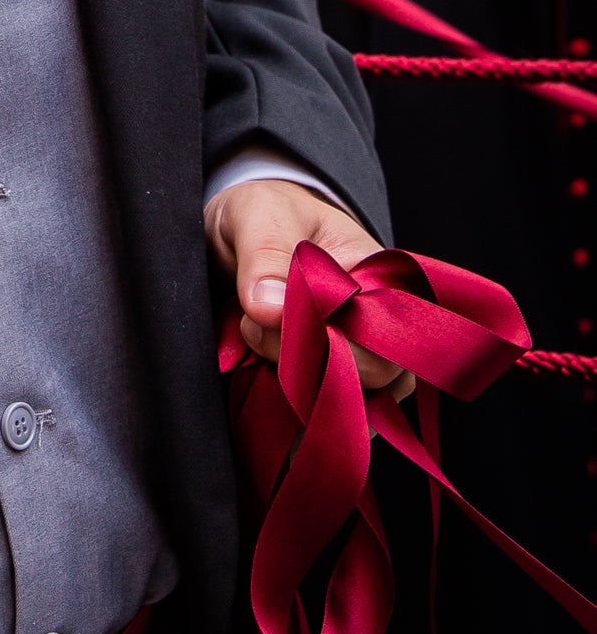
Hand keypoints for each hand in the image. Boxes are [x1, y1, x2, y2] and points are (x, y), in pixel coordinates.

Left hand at [204, 178, 415, 396]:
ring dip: (291, 390)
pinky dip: (280, 411)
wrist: (240, 235)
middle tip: (251, 323)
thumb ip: (265, 252)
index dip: (337, 336)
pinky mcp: (321, 390)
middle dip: (306, 361)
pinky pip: (315, 421)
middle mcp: (379, 331)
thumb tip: (269, 307)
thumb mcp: (258, 213)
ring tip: (248, 343)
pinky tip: (251, 378)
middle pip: (374, 379)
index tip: (271, 314)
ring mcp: (354, 366)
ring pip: (345, 408)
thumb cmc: (264, 213)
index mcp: (384, 282)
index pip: (393, 331)